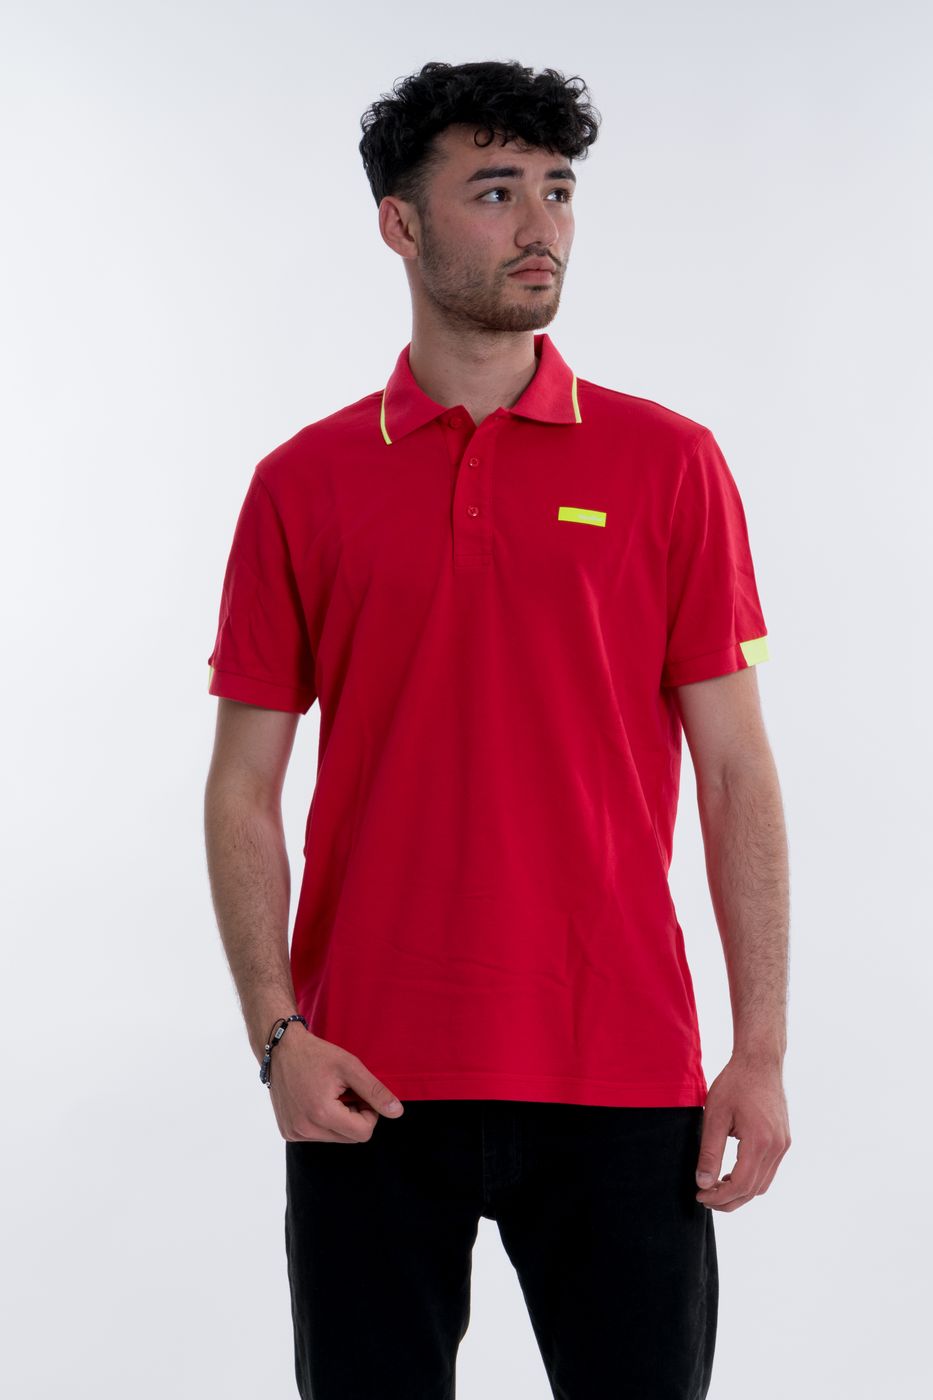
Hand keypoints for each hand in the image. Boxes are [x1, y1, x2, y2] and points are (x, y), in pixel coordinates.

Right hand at [266, 1025, 404, 1142]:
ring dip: (339, 1120)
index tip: (359, 1093)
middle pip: (350, 1138)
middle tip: (344, 1091)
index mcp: (322, 1114)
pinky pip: (318, 1136)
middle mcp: (305, 1129)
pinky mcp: (287, 1132)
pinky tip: (314, 1100)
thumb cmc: (317, 1054)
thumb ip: (375, 1092)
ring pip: (335, 1138)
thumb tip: (397, 1113)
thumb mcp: (350, 1066)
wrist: (281, 1049)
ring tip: (327, 1094)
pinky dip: (323, 1121)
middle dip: (354, 1117)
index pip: (363, 1133)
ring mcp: (294, 1133)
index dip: (368, 1113)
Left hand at [695, 1054, 790, 1210]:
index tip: (700, 1196)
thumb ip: (709, 1151)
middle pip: (753, 1189)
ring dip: (740, 1191)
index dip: (720, 1196)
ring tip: (716, 1187)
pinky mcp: (783, 1140)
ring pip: (763, 1183)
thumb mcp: (714, 1115)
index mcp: (760, 1141)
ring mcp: (783, 1144)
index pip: (741, 1184)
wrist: (760, 1061)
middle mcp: (777, 1147)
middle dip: (728, 1200)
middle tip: (705, 1197)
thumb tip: (703, 1182)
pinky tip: (731, 1173)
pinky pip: (768, 1170)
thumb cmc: (735, 1083)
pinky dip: (750, 1179)